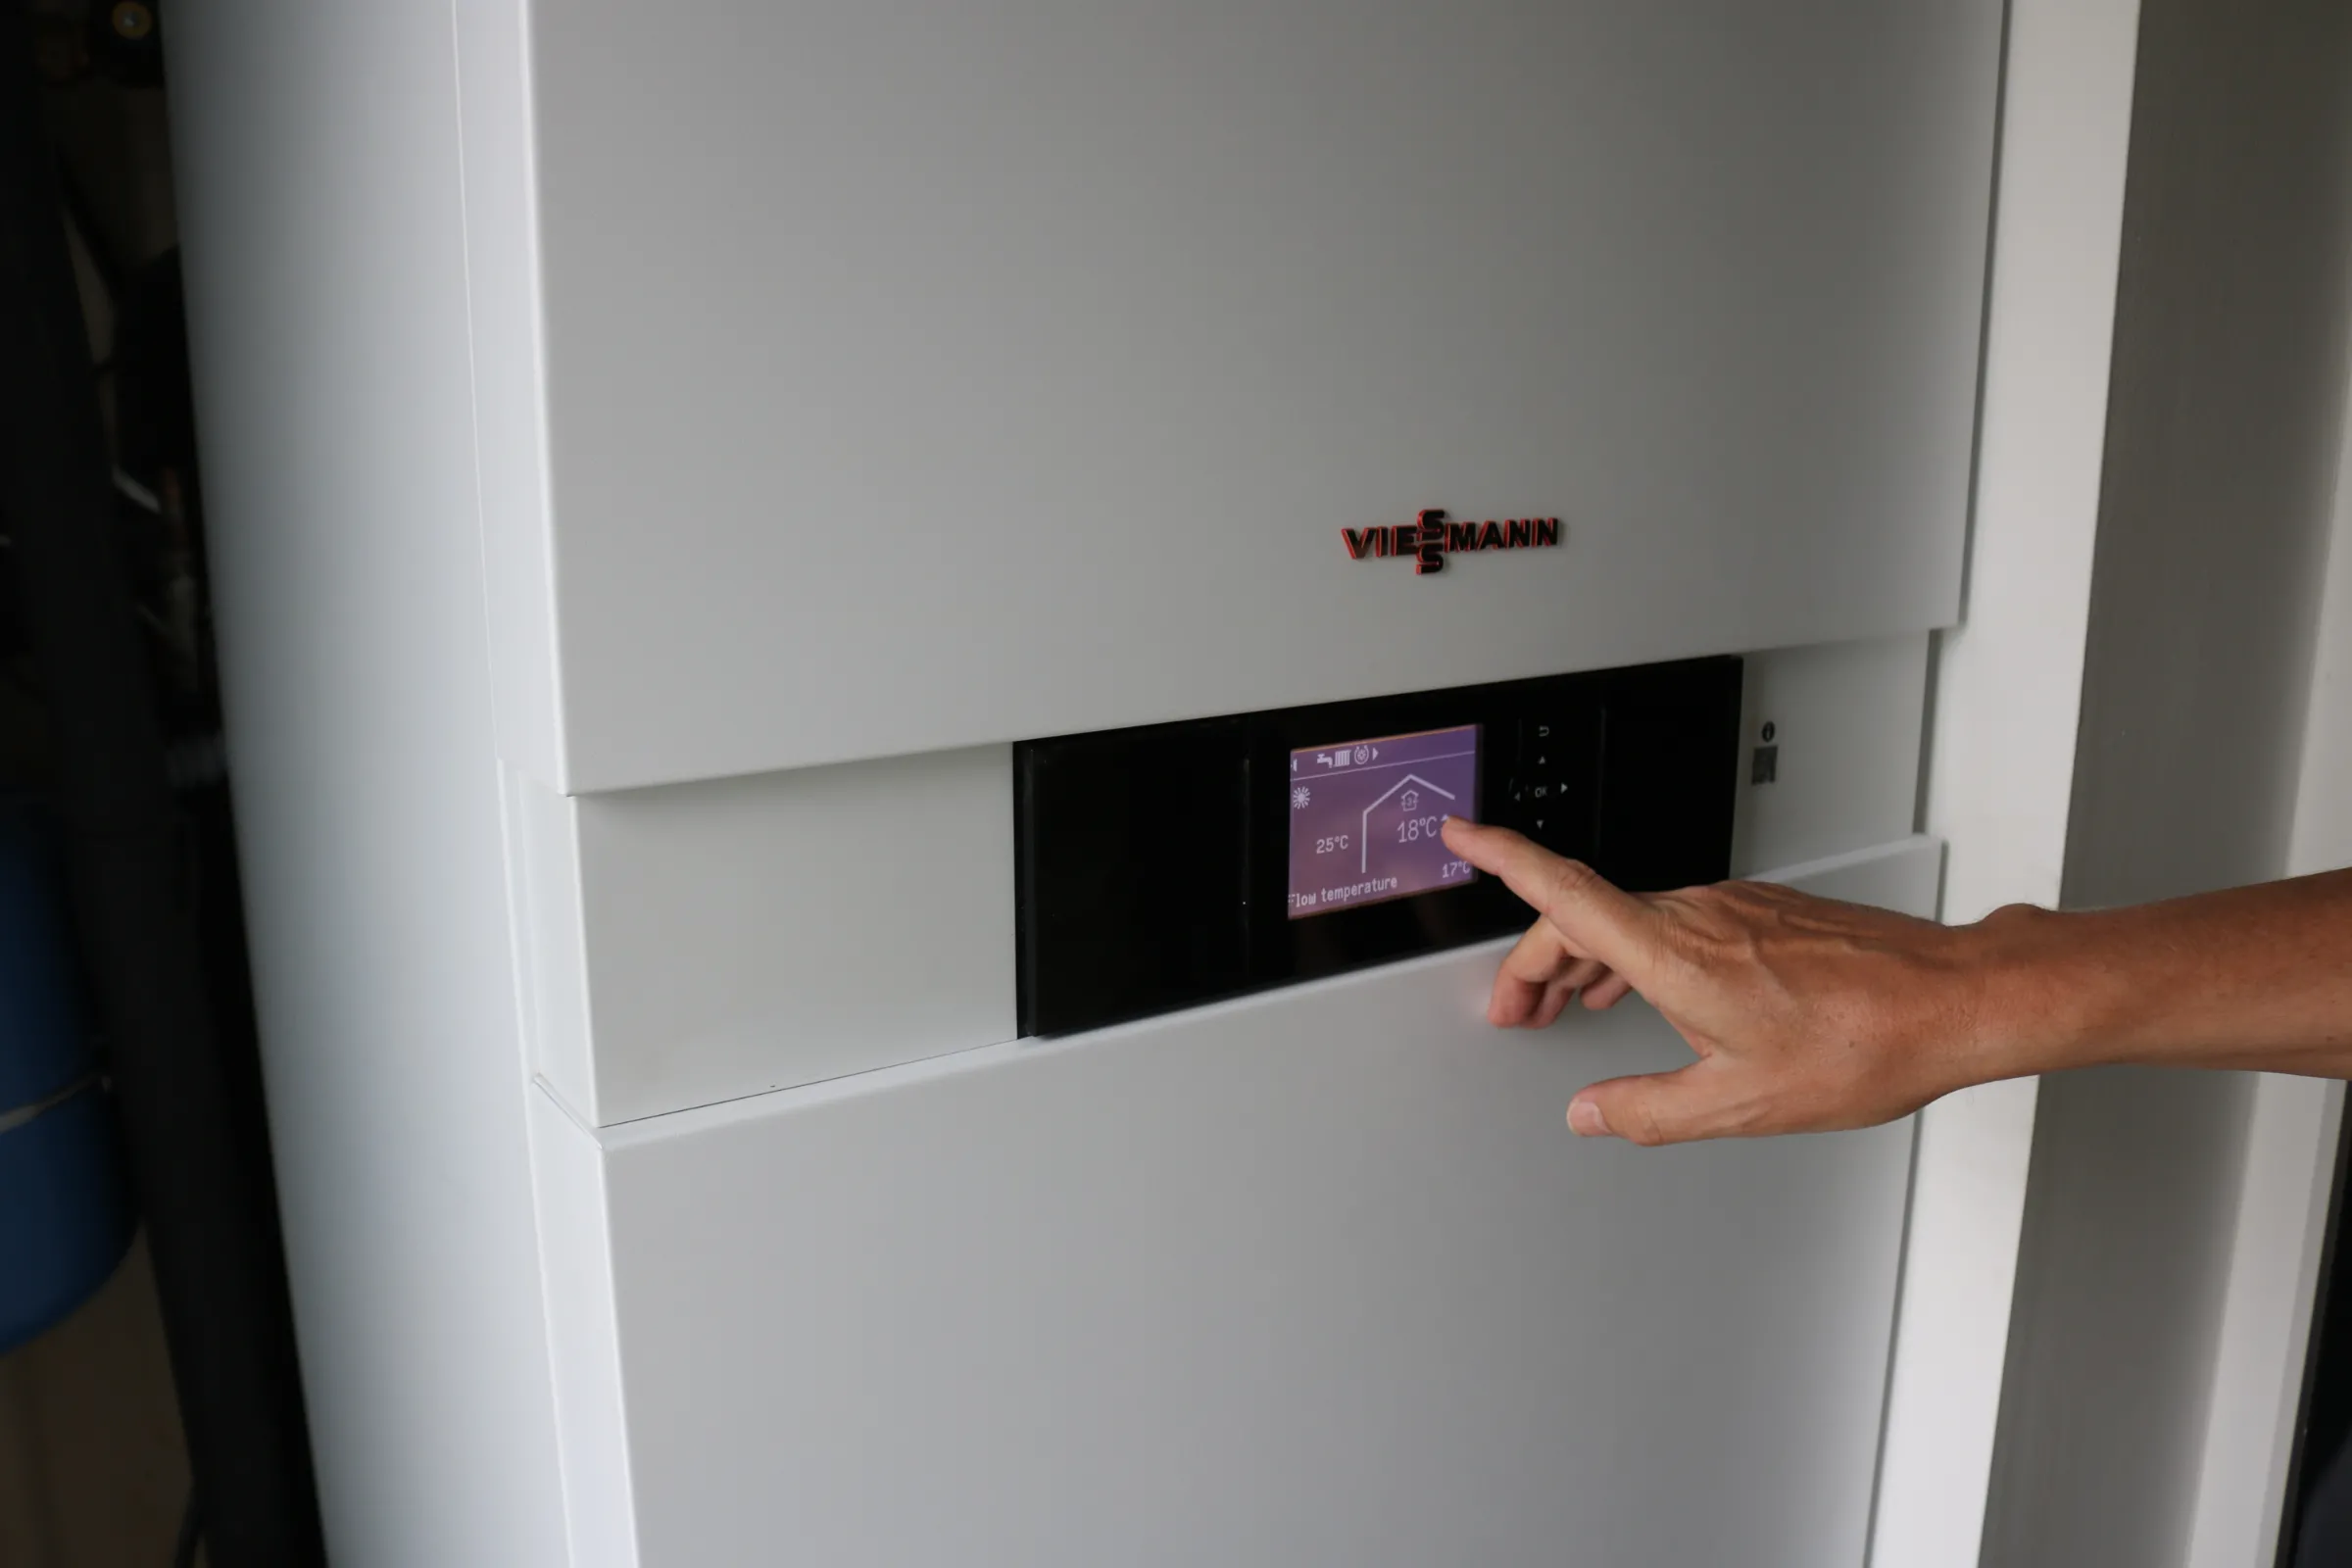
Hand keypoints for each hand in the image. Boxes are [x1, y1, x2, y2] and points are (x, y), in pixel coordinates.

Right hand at [1440, 817, 2004, 1144]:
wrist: (1952, 1000)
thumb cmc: (1864, 1043)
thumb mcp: (1738, 1102)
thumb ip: (1648, 1110)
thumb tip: (1591, 1114)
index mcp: (1674, 953)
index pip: (1563, 889)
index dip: (1501, 856)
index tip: (1461, 832)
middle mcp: (1697, 913)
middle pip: (1582, 914)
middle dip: (1533, 959)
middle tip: (1513, 1007)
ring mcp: (1733, 905)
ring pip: (1629, 917)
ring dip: (1585, 957)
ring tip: (1569, 1004)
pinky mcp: (1763, 910)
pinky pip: (1673, 918)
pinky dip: (1636, 951)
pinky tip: (1647, 990)